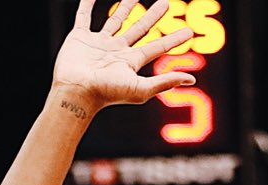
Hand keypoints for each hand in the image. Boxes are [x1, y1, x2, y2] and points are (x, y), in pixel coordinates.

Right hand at [53, 0, 196, 111]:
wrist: (76, 92)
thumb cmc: (106, 93)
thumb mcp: (140, 88)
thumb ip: (164, 82)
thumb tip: (191, 79)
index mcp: (130, 62)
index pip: (156, 47)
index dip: (173, 39)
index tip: (188, 32)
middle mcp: (116, 51)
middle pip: (139, 29)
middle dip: (152, 16)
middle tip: (166, 3)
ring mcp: (98, 44)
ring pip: (116, 20)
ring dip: (125, 7)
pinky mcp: (80, 38)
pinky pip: (84, 16)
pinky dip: (87, 4)